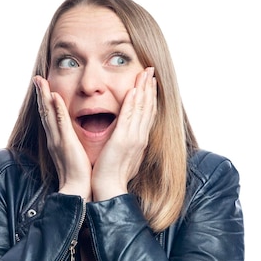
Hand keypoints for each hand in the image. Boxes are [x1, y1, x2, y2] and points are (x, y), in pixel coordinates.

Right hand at [34, 76, 92, 199]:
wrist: (77, 190)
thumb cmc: (79, 176)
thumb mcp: (74, 156)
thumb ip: (72, 146)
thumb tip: (74, 140)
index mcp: (57, 141)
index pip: (49, 118)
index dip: (45, 102)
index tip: (43, 88)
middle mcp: (54, 138)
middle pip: (44, 112)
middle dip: (40, 94)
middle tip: (37, 78)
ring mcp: (58, 140)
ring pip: (48, 114)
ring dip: (44, 96)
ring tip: (40, 81)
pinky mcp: (66, 143)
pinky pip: (61, 123)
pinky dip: (57, 109)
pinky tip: (54, 97)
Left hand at [91, 67, 157, 200]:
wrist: (109, 188)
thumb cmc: (113, 175)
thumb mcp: (123, 156)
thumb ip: (126, 144)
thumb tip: (127, 139)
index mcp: (139, 140)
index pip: (147, 114)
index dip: (150, 97)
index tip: (151, 83)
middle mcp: (140, 137)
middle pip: (148, 107)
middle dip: (150, 88)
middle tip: (151, 71)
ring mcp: (133, 137)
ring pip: (141, 108)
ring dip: (144, 89)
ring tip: (146, 74)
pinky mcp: (123, 139)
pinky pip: (129, 117)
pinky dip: (132, 103)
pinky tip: (134, 90)